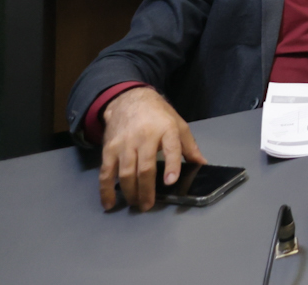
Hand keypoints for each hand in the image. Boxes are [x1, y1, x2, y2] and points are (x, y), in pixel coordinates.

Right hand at [98, 87, 201, 211]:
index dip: (171, 166)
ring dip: (130, 192)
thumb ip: (189, 146)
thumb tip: (202, 165)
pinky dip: (106, 190)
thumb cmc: (158, 115)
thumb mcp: (178, 124)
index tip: (170, 182)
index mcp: (166, 129)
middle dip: (146, 189)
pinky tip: (109, 203)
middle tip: (148, 206)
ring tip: (136, 204)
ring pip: (126, 173)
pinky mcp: (109, 149)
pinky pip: (106, 172)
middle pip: (145, 167)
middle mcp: (144, 136)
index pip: (171, 148)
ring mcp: (124, 143)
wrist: (129, 100)